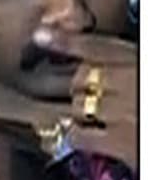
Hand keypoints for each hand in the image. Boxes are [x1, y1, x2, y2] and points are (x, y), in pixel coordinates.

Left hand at [34, 27, 138, 172]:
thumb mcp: (143, 66)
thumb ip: (125, 62)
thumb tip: (89, 59)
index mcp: (143, 62)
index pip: (100, 46)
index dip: (67, 41)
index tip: (42, 36)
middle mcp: (134, 82)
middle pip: (80, 77)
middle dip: (77, 86)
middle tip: (85, 94)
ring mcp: (126, 112)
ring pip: (76, 105)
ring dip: (77, 111)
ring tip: (94, 116)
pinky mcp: (123, 143)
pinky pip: (79, 135)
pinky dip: (77, 135)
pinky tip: (87, 137)